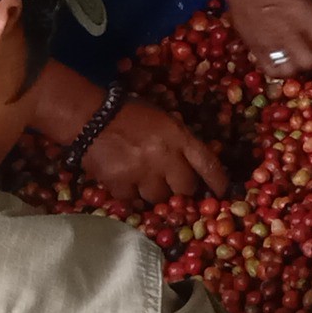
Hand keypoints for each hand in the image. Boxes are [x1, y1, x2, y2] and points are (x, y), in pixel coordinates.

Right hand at [80, 95, 228, 202]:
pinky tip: (124, 180)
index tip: (222, 192)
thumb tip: (192, 165)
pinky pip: (133, 199)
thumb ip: (178, 141)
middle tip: (171, 182)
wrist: (89, 116)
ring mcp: (143, 173)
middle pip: (185, 189)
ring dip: (154, 192)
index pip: (208, 163)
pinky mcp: (121, 184)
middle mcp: (165, 157)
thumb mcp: (162, 120)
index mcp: (178, 136)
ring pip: (159, 198)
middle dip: (181, 188)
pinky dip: (130, 193)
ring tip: (143, 178)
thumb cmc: (129, 113)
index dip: (218, 181)